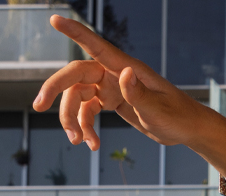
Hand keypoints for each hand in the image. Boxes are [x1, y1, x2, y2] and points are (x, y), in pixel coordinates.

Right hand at [32, 16, 225, 181]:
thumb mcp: (159, 109)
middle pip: (75, 75)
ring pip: (77, 98)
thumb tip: (123, 73)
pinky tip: (91, 145)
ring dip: (72, 120)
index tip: (54, 20)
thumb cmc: (178, 115)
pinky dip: (85, 128)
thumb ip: (139, 93)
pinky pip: (87, 112)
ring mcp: (111, 88)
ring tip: (79, 142)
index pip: (96, 46)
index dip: (75, 32)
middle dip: (55, 89)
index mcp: (126, 68)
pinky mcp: (111, 102)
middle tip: (38, 106)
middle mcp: (114, 74)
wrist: (187, 129)